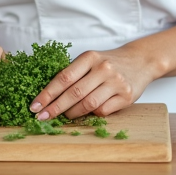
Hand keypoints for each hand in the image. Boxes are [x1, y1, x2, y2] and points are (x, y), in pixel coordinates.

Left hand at [29, 46, 158, 120]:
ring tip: (66, 115)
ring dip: (73, 113)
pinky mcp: (127, 96)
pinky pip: (103, 110)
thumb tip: (47, 97)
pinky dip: (92, 114)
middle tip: (42, 117)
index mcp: (90, 57)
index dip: (47, 94)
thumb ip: (74, 74)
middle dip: (55, 108)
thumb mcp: (91, 60)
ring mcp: (116, 82)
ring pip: (88, 104)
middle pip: (74, 93)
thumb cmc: (109, 63)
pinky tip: (89, 112)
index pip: (64, 77)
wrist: (140, 61)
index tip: (35, 106)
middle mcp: (104, 68)